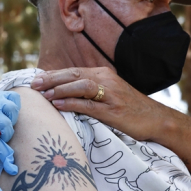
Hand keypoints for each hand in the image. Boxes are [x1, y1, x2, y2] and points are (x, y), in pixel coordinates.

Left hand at [0, 84, 20, 173]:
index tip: (11, 168)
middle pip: (6, 127)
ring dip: (10, 121)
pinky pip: (15, 99)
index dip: (4, 157)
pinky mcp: (1, 93)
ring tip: (1, 124)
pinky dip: (14, 106)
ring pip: (12, 111)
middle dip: (5, 136)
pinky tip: (6, 112)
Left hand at [30, 67, 169, 140]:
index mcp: (103, 74)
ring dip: (60, 89)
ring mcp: (111, 95)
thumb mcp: (108, 94)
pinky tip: (59, 104)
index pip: (73, 71)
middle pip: (74, 75)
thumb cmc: (129, 109)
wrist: (157, 120)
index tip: (35, 79)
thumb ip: (89, 91)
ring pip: (81, 86)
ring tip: (44, 94)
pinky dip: (72, 103)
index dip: (53, 74)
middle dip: (51, 79)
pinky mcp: (114, 111)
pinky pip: (89, 105)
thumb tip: (61, 93)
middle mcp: (106, 80)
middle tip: (33, 85)